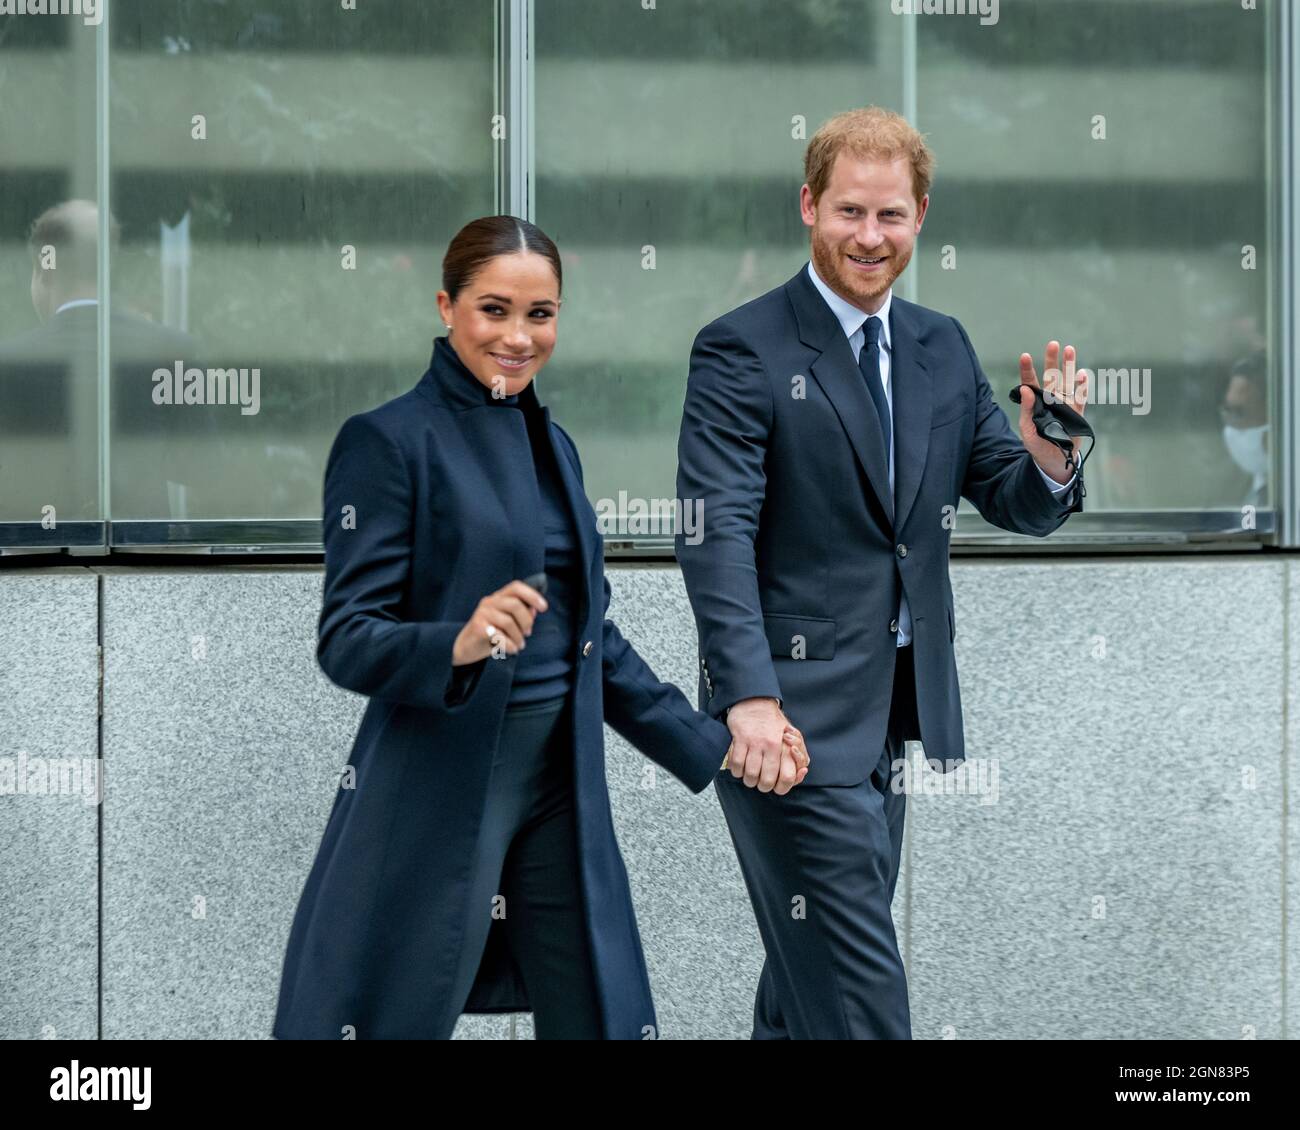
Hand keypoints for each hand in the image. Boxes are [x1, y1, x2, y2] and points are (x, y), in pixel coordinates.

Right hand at [452, 580, 547, 664]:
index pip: (516, 587)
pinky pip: (500, 636)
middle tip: (527, 634)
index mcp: (498, 597)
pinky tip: (512, 650)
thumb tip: (534, 610)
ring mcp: (482, 613)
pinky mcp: (477, 627)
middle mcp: (489, 602)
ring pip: (509, 622)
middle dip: (526, 622)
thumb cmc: (490, 634)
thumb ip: (520, 615)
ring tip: (519, 645)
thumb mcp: (507, 623)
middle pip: (515, 605)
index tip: (544, 607)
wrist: (464, 648)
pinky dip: (510, 645)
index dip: (532, 595)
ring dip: (519, 637)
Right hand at [724, 697, 809, 794]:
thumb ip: (800, 755)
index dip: (781, 788)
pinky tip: (739, 768)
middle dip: (762, 786)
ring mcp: (754, 743)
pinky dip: (736, 770)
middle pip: (766, 781)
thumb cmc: (774, 722)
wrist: (755, 701)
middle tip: (759, 783)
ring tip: (749, 776)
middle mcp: (771, 746)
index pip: (788, 778)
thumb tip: (802, 772)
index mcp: (786, 747)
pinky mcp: (740, 739)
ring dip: (748, 780)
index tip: (775, 785)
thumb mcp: (793, 736)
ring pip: (750, 775)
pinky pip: (736, 764)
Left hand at [1017, 341, 1089, 483]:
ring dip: (1069, 366)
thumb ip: (1027, 410)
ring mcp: (1065, 405)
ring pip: (1068, 381)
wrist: (1056, 462)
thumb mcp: (1028, 431)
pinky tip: (1082, 374)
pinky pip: (1081, 397)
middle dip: (1052, 360)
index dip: (1027, 370)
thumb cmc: (1038, 447)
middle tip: (1053, 344)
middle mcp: (1051, 400)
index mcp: (1036, 403)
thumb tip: (1025, 389)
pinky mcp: (1078, 413)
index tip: (1025, 356)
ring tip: (1069, 349)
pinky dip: (1082, 386)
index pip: (1031, 383)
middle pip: (1052, 376)